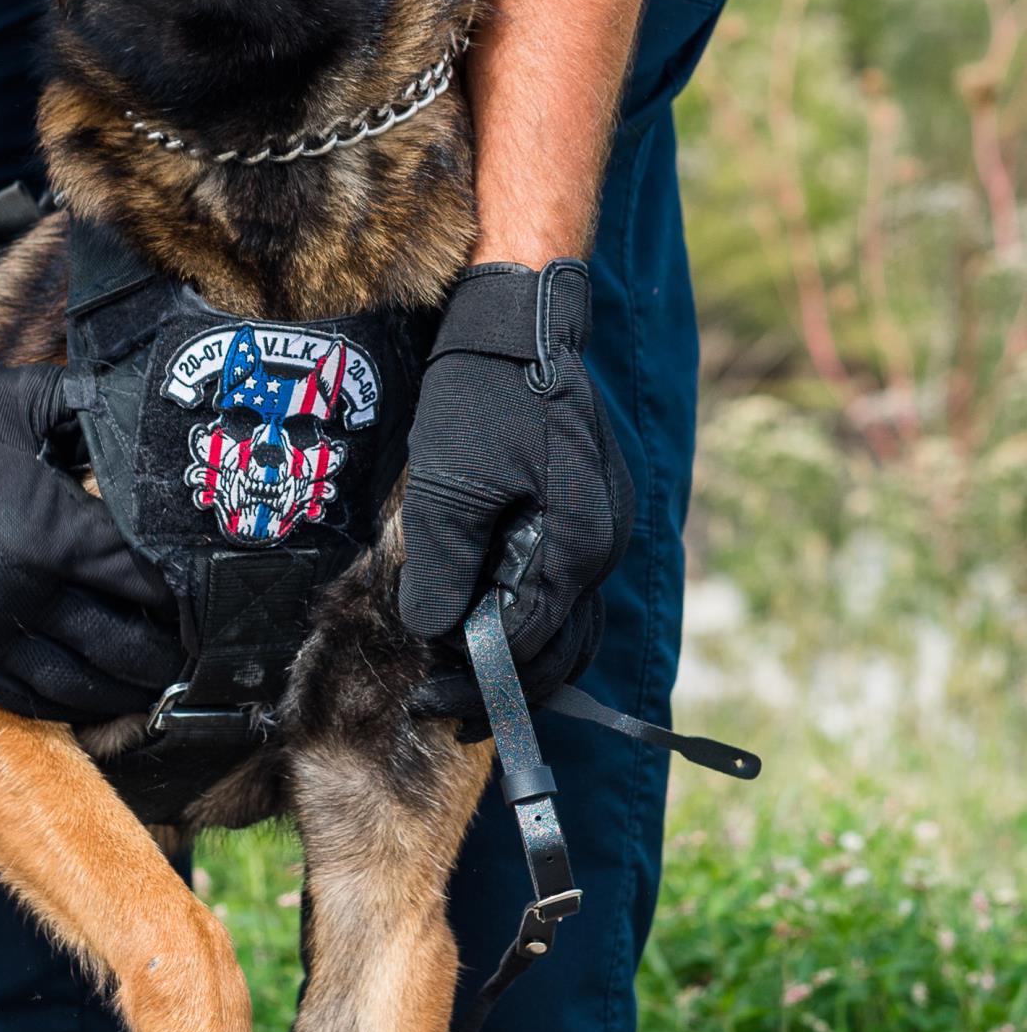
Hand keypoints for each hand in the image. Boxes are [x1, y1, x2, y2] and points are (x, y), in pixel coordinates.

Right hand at [0, 315, 181, 720]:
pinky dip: (61, 702)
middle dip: (162, 658)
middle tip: (190, 660)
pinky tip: (90, 697)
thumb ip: (106, 417)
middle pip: (117, 645)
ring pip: (71, 683)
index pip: (140, 583)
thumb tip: (168, 421)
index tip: (208, 606)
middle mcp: (17, 590)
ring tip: (151, 688)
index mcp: (50, 531)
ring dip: (119, 692)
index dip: (180, 600)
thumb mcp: (45, 404)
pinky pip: (17, 694)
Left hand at [397, 261, 632, 720]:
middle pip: (560, 646)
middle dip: (504, 686)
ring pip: (569, 621)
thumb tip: (434, 634)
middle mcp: (602, 544)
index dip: (476, 681)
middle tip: (446, 712)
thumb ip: (444, 568)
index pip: (528, 644)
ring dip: (521, 656)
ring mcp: (603, 525)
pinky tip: (494, 622)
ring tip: (469, 683)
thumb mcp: (448, 485)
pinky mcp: (590, 507)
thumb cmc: (482, 393)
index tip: (428, 701)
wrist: (520, 319)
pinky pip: (565, 583)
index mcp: (575, 544)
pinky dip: (531, 614)